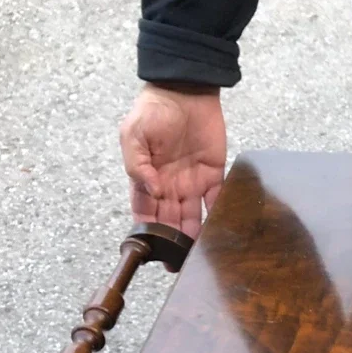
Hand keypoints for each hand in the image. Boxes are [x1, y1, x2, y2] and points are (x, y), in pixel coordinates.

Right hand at [119, 83, 226, 240]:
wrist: (185, 90)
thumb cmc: (153, 110)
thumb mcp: (133, 134)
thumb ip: (136, 164)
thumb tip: (151, 191)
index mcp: (146, 178)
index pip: (145, 212)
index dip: (147, 232)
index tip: (152, 250)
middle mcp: (168, 185)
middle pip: (169, 220)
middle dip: (172, 242)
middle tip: (177, 262)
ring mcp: (191, 182)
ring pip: (192, 216)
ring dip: (193, 235)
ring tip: (195, 254)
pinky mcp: (214, 174)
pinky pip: (217, 199)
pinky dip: (218, 214)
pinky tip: (218, 232)